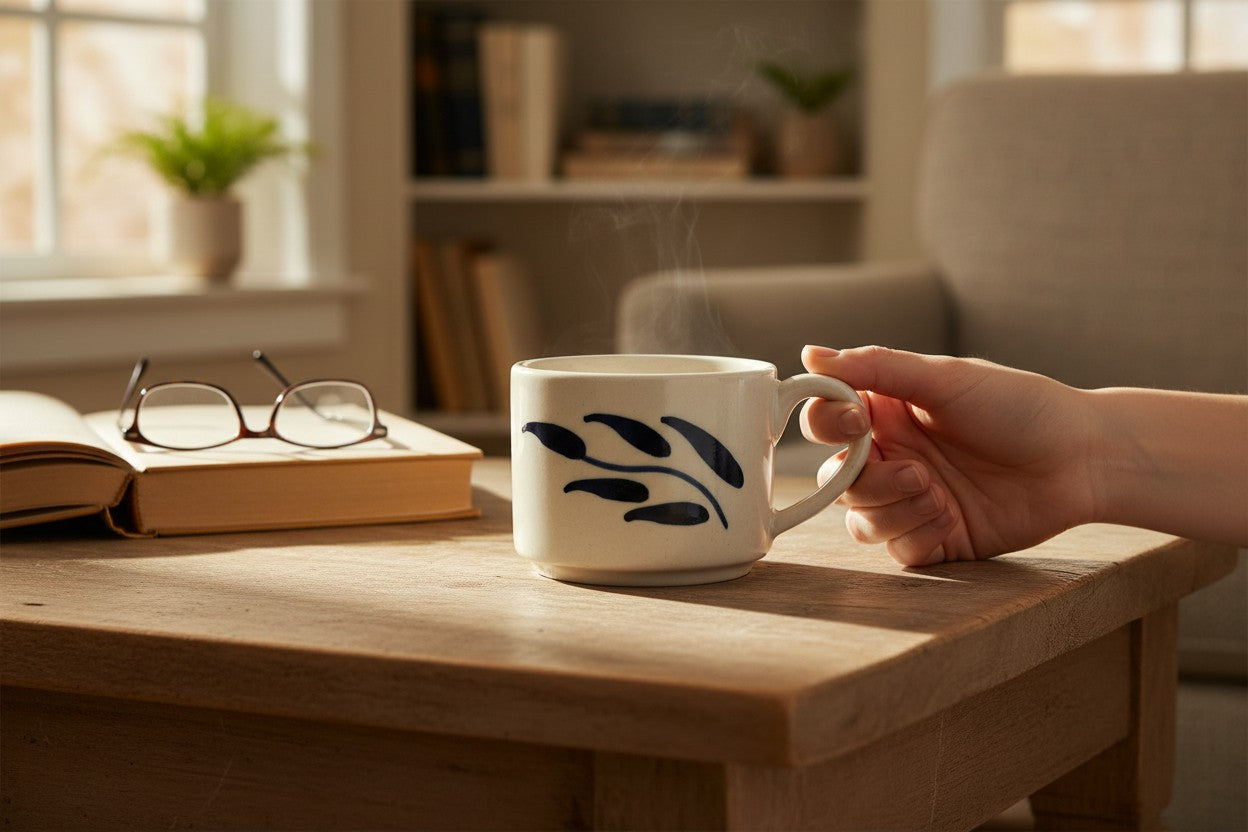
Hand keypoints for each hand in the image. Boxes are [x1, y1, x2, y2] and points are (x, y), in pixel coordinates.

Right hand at [800, 345, 1098, 565]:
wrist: (1083, 459)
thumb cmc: (1021, 406)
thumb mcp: (946, 378)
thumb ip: (876, 367)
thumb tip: (810, 355)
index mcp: (887, 412)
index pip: (825, 421)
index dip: (828, 425)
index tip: (858, 422)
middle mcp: (893, 456)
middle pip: (836, 480)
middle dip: (869, 480)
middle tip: (918, 471)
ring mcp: (913, 500)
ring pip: (860, 520)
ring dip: (892, 510)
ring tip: (938, 494)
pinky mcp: (936, 538)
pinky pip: (897, 550)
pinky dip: (916, 536)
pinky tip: (951, 518)